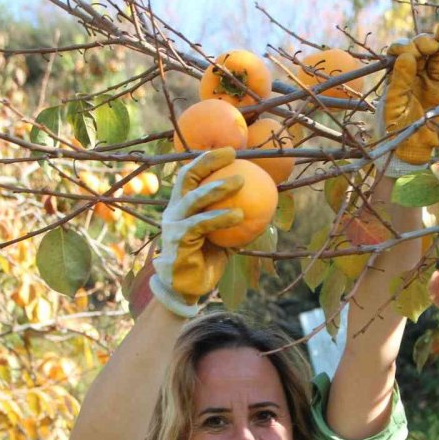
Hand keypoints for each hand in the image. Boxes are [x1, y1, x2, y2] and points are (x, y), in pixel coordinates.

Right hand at [149, 148, 243, 317]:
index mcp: (182, 207)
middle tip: (232, 155)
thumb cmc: (206, 259)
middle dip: (207, 162)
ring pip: (195, 200)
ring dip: (218, 188)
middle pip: (187, 178)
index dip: (207, 159)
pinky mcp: (178, 242)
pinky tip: (240, 215)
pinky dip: (221, 218)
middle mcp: (174, 212)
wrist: (186, 289)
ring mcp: (173, 226)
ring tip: (240, 180)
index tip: (230, 150)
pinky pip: (201, 225)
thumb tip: (265, 205)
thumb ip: (234, 219)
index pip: (191, 175)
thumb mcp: (223, 237)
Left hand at [380, 23, 438, 171]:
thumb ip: (400, 81)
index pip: (402, 52)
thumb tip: (407, 56)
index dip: (407, 47)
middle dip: (426, 41)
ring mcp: (433, 77)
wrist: (416, 146)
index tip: (412, 52)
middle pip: (422, 48)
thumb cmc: (399, 128)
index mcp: (398, 74)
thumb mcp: (395, 105)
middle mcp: (415, 72)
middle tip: (433, 44)